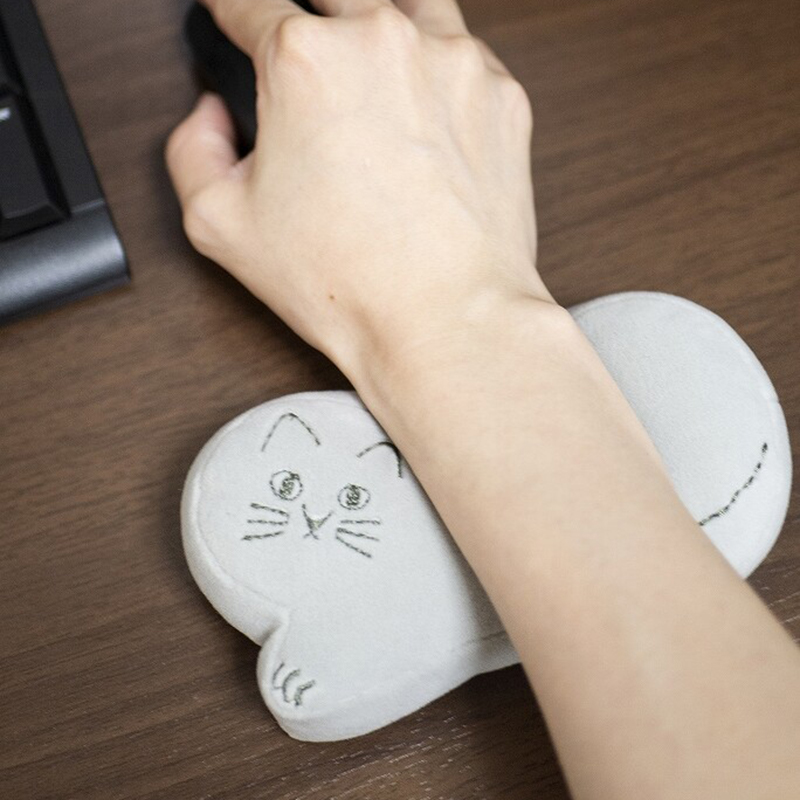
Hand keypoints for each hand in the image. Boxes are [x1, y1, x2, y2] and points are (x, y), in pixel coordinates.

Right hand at [166, 0, 549, 370]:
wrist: (447, 321)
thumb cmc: (349, 283)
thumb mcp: (219, 225)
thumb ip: (191, 149)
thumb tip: (213, 114)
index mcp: (305, 61)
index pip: (248, 1)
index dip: (230, 7)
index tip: (230, 10)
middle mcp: (383, 42)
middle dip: (307, 17)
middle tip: (304, 56)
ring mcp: (453, 63)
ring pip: (407, 6)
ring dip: (379, 26)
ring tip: (368, 69)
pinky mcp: (503, 97)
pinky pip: (465, 53)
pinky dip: (439, 68)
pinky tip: (426, 108)